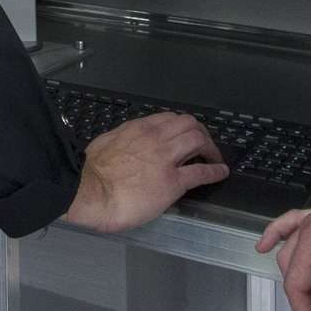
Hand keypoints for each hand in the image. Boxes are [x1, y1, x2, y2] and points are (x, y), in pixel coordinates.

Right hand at [59, 111, 228, 231]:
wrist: (89, 192)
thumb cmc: (89, 172)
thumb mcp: (105, 144)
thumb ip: (121, 142)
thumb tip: (125, 148)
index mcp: (138, 129)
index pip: (168, 119)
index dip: (182, 126)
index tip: (185, 134)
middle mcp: (155, 138)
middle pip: (189, 125)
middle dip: (201, 133)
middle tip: (204, 145)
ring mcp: (166, 159)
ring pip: (198, 140)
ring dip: (210, 148)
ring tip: (214, 157)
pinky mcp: (173, 182)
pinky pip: (201, 172)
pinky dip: (214, 170)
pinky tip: (220, 172)